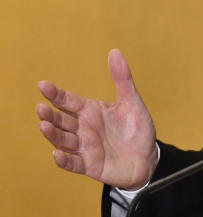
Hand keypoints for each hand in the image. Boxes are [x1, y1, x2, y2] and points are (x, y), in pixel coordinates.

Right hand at [37, 49, 158, 190]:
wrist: (148, 157)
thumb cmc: (137, 129)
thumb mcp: (132, 102)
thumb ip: (122, 79)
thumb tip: (115, 51)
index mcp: (90, 111)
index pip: (68, 101)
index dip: (56, 94)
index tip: (43, 85)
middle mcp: (83, 128)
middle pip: (62, 120)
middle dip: (50, 115)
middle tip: (41, 108)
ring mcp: (85, 147)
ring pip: (63, 140)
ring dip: (53, 134)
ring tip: (44, 126)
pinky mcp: (90, 165)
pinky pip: (74, 163)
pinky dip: (64, 160)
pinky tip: (56, 154)